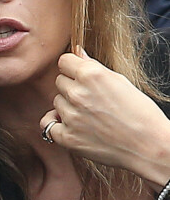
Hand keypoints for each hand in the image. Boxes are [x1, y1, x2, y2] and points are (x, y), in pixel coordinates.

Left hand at [40, 48, 169, 190]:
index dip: (72, 68)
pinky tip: (68, 125)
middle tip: (90, 99)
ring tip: (89, 115)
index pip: (63, 61)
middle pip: (59, 81)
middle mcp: (77, 93)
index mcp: (90, 75)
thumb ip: (93, 66)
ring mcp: (71, 116)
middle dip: (72, 87)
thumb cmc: (141, 114)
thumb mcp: (121, 81)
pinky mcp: (68, 137)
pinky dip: (56, 125)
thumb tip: (77, 52)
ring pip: (57, 101)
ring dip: (67, 106)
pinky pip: (48, 125)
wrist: (151, 147)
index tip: (78, 75)